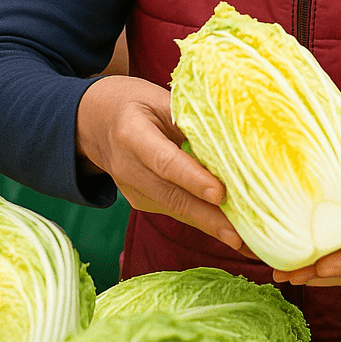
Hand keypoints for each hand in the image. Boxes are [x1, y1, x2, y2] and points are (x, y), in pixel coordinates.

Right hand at [76, 75, 247, 252]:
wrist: (94, 122)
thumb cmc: (134, 103)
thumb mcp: (158, 99)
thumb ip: (188, 119)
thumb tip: (230, 140)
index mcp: (132, 135)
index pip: (165, 161)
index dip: (192, 179)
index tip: (220, 194)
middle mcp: (128, 168)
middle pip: (173, 196)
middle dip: (210, 219)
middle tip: (242, 236)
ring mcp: (132, 190)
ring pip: (176, 210)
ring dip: (212, 227)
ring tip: (246, 243)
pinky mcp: (141, 201)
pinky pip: (176, 211)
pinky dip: (204, 221)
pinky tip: (232, 232)